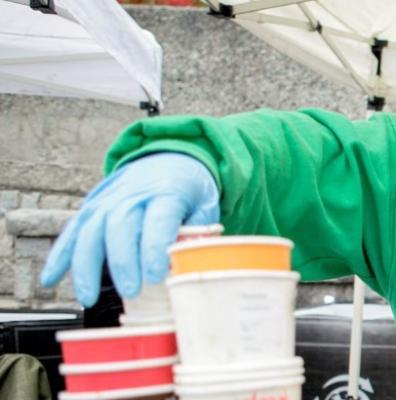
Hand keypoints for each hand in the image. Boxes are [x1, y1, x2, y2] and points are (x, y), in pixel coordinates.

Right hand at [40, 153, 219, 306]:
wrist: (168, 160)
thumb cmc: (188, 192)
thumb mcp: (206, 207)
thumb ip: (201, 235)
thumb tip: (193, 264)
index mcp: (167, 192)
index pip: (159, 219)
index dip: (154, 248)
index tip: (155, 275)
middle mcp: (133, 194)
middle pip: (120, 225)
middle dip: (122, 262)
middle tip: (130, 292)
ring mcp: (107, 200)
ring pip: (89, 230)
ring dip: (85, 266)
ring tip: (88, 298)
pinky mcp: (90, 208)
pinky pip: (71, 232)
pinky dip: (59, 257)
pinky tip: (50, 279)